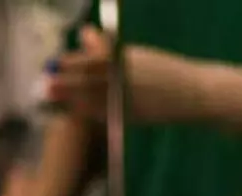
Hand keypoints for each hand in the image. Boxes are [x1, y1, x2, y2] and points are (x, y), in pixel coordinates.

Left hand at [48, 27, 241, 125]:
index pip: (95, 60)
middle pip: (89, 80)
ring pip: (93, 99)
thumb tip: (85, 32)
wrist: (195, 94)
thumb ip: (109, 48)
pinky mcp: (132, 116)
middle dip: (66, 81)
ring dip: (70, 97)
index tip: (56, 62)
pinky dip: (87, 111)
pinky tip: (74, 110)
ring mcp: (130, 99)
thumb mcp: (138, 55)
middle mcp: (128, 79)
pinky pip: (105, 114)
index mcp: (129, 60)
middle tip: (45, 81)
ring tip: (50, 96)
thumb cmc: (164, 71)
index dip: (73, 63)